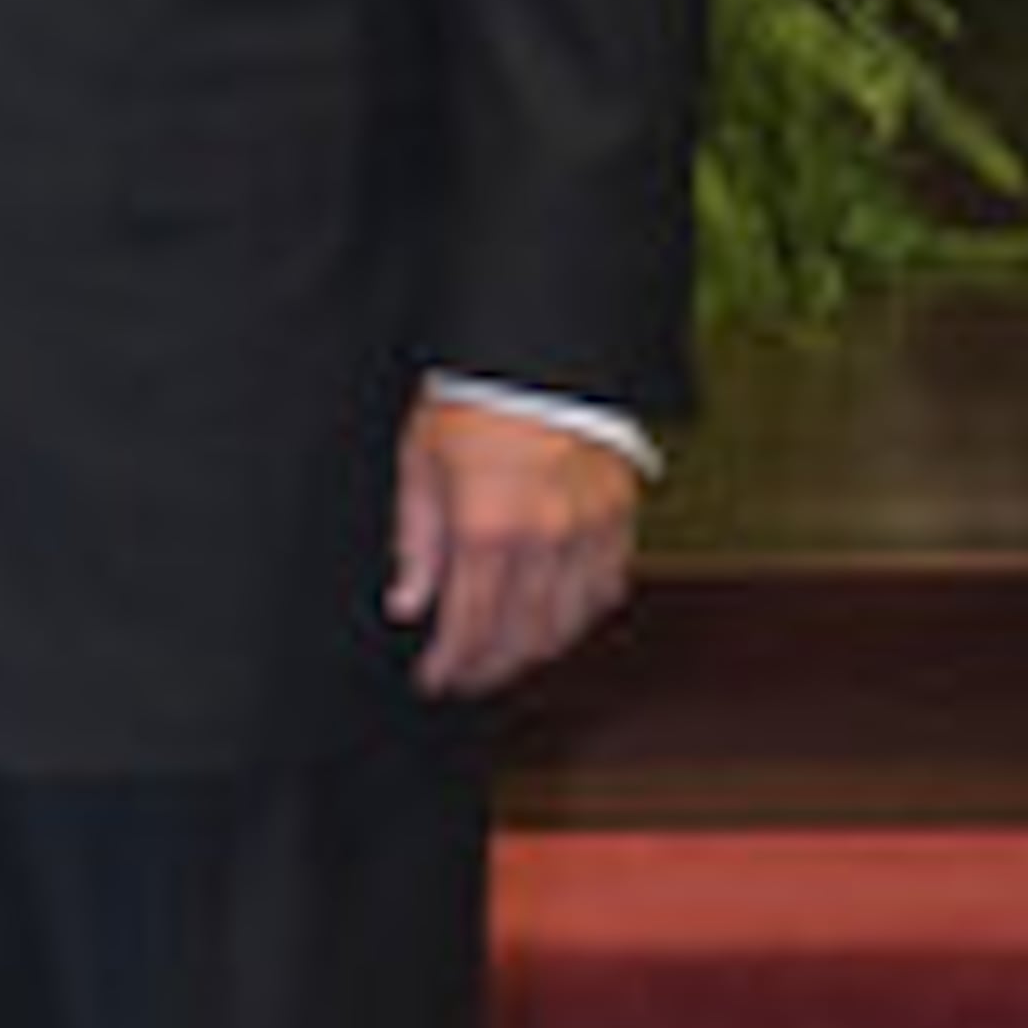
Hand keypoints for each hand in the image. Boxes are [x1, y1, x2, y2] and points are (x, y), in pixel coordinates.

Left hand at [384, 391, 640, 698]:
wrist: (538, 348)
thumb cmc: (472, 396)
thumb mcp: (420, 462)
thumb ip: (415, 542)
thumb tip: (408, 605)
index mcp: (486, 527)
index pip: (469, 625)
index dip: (450, 664)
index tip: (434, 680)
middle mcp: (543, 538)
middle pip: (519, 636)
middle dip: (489, 668)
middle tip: (466, 678)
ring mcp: (588, 529)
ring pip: (568, 622)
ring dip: (534, 651)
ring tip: (506, 657)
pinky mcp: (619, 515)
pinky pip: (607, 588)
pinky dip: (580, 615)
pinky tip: (556, 619)